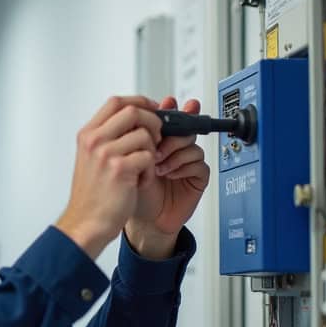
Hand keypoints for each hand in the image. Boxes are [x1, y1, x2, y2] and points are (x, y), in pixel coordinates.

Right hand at [56, 96, 162, 258]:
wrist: (87, 222)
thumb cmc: (93, 195)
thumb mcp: (93, 159)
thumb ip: (110, 137)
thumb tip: (139, 118)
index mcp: (87, 135)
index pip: (116, 102)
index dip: (139, 102)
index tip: (152, 110)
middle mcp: (94, 141)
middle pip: (133, 111)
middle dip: (153, 123)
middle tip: (156, 139)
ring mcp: (105, 154)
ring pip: (145, 134)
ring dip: (152, 151)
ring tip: (142, 168)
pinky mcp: (120, 169)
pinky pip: (149, 156)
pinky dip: (150, 170)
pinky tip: (139, 181)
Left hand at [125, 96, 209, 258]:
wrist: (140, 220)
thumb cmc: (130, 191)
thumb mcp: (126, 161)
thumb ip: (131, 137)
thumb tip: (132, 110)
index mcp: (156, 141)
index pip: (168, 117)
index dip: (169, 110)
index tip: (164, 106)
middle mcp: (173, 149)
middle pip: (184, 127)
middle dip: (169, 133)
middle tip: (155, 144)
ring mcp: (186, 162)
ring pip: (191, 144)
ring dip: (173, 152)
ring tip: (157, 166)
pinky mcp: (197, 177)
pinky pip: (199, 163)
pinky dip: (183, 167)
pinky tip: (168, 174)